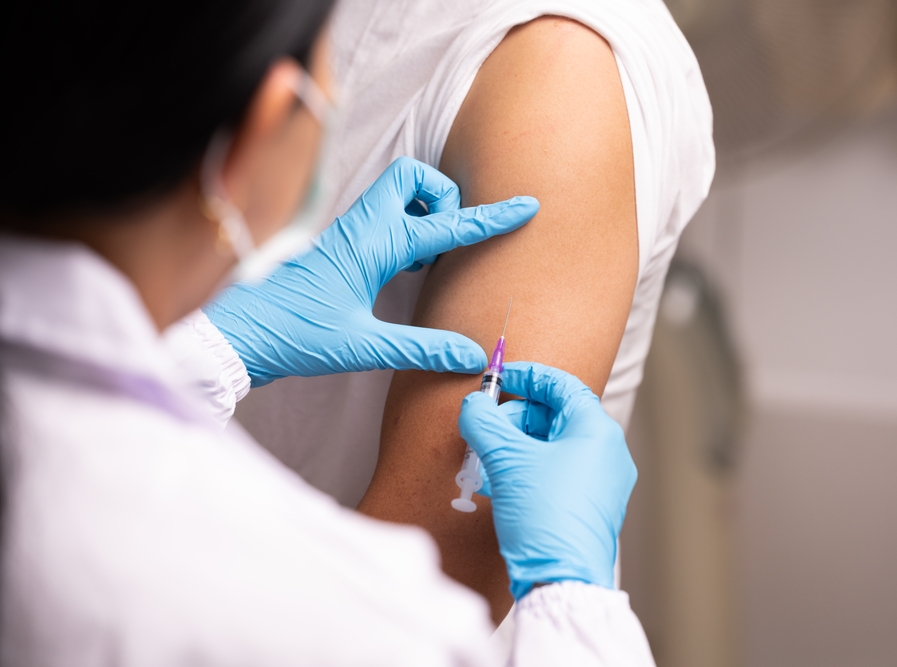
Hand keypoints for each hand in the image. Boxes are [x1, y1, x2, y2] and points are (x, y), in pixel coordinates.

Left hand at [204, 158, 538, 384]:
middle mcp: (361, 228)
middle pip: (414, 177)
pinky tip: (403, 267)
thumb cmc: (294, 337)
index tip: (525, 206)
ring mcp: (348, 233)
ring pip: (397, 194)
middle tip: (448, 238)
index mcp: (373, 245)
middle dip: (443, 196)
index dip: (490, 217)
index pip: (445, 224)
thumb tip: (472, 354)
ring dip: (424, 213)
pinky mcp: (339, 245)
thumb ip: (422, 349)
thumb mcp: (364, 347)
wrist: (238, 335)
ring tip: (427, 257)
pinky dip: (405, 228)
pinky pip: (383, 216)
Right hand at [457, 361, 636, 599]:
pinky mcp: (589, 507)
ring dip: (514, 447)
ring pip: (551, 447)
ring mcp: (601, 482)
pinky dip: (526, 469)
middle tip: (484, 429)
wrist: (562, 580)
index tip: (499, 379)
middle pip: (554, 416)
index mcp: (596, 431)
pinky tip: (497, 483)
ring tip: (484, 461)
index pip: (562, 385)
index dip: (527, 377)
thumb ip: (484, 422)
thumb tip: (474, 406)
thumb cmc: (545, 516)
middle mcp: (607, 452)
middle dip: (513, 419)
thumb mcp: (506, 460)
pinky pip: (555, 473)